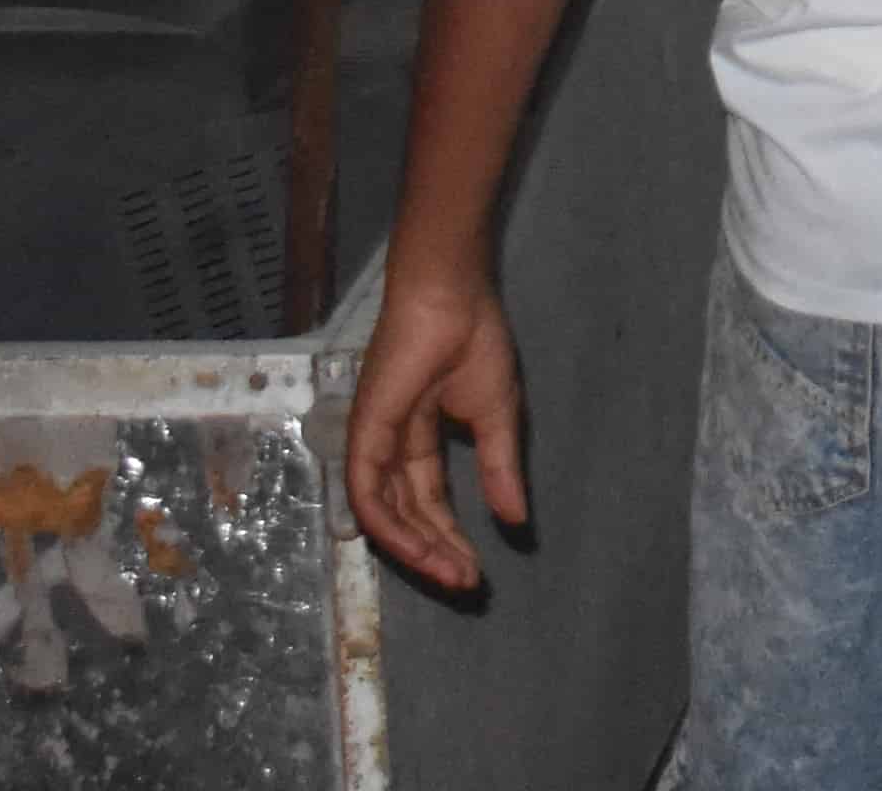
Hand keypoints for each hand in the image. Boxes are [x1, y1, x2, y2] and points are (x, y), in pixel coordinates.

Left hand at [346, 257, 527, 595]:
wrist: (453, 298)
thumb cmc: (474, 340)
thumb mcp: (497, 415)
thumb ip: (500, 468)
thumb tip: (516, 520)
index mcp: (420, 438)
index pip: (430, 501)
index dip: (452, 537)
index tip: (478, 570)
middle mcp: (391, 446)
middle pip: (409, 515)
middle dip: (437, 551)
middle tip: (466, 582)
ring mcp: (375, 440)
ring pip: (386, 513)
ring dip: (416, 548)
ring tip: (451, 573)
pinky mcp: (365, 431)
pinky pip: (368, 491)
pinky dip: (388, 524)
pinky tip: (415, 548)